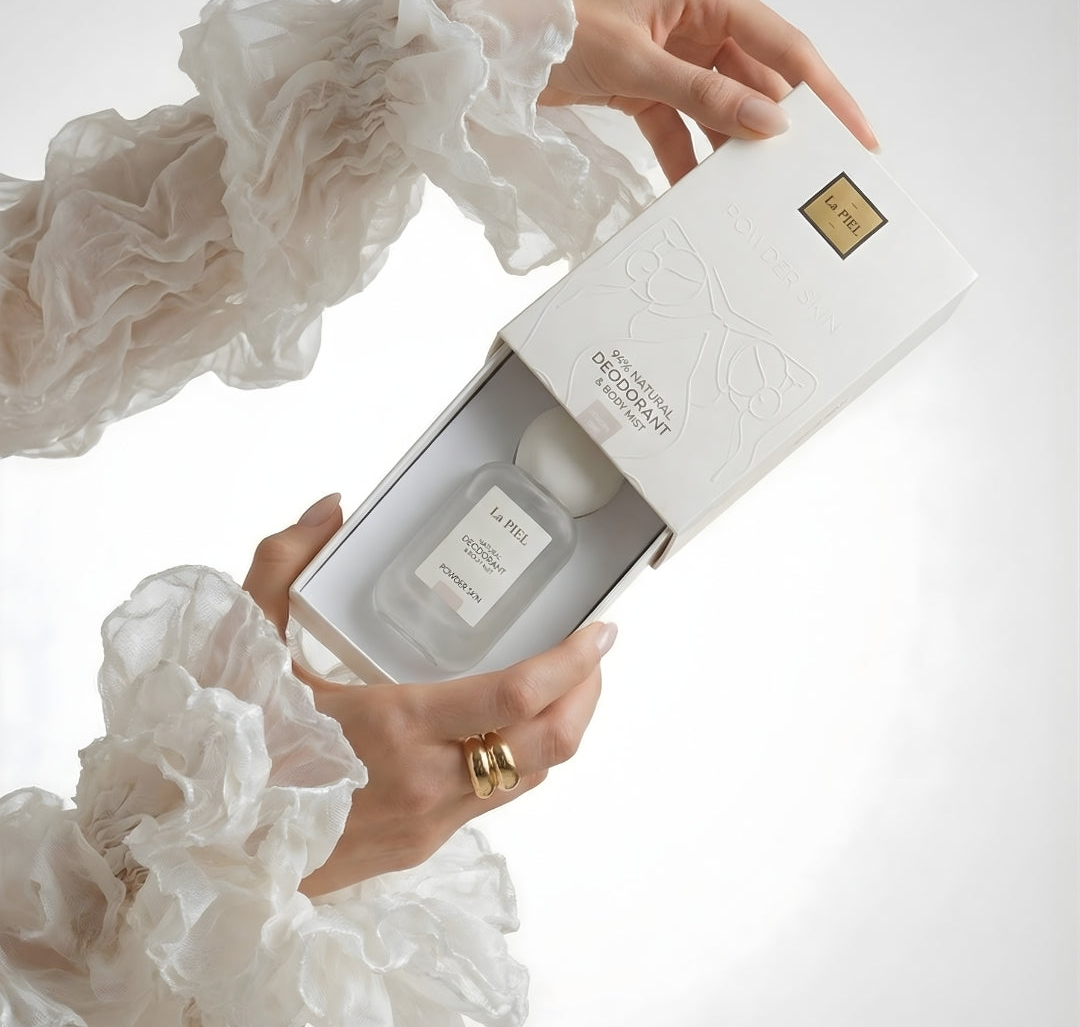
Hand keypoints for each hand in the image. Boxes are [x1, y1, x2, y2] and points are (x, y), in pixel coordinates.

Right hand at [242, 493, 616, 896]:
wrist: (212, 854)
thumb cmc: (233, 746)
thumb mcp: (246, 646)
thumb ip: (283, 565)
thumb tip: (333, 507)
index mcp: (395, 725)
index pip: (514, 698)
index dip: (571, 664)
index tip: (602, 631)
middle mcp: (428, 779)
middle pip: (548, 746)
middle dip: (587, 695)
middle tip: (594, 651)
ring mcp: (431, 819)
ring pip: (530, 777)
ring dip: (560, 728)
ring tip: (564, 682)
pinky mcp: (425, 843)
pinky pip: (496, 798)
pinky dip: (521, 757)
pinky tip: (505, 724)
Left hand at [543, 0, 878, 184]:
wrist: (489, 38)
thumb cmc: (552, 21)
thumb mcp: (635, 62)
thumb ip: (703, 97)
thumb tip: (767, 122)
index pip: (784, 46)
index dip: (826, 92)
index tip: (856, 133)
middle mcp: (696, 21)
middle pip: (756, 81)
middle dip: (780, 129)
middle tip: (808, 176)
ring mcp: (671, 56)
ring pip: (720, 109)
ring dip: (731, 148)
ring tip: (755, 192)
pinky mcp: (645, 86)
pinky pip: (679, 128)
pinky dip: (686, 158)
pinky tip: (697, 191)